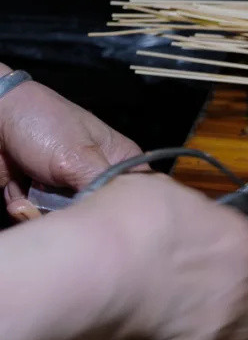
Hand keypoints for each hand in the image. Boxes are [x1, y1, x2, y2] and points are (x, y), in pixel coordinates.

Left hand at [0, 64, 141, 220]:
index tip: (98, 209)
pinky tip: (20, 191)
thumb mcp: (78, 156)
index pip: (135, 193)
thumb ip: (102, 188)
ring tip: (33, 192)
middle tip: (58, 198)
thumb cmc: (39, 120)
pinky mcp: (39, 195)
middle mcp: (94, 174)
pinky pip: (39, 217)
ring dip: (43, 210)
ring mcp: (65, 186)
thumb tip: (112, 216)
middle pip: (97, 212)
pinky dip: (25, 207)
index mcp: (117, 159)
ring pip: (66, 218)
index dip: (121, 207)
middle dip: (73, 211)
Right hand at [74, 174, 247, 339]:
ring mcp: (220, 328)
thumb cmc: (130, 219)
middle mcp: (243, 287)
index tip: (216, 257)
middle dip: (245, 294)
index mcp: (241, 240)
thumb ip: (185, 211)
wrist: (100, 270)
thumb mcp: (161, 191)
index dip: (238, 256)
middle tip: (212, 292)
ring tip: (190, 321)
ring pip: (239, 335)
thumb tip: (179, 216)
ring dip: (222, 328)